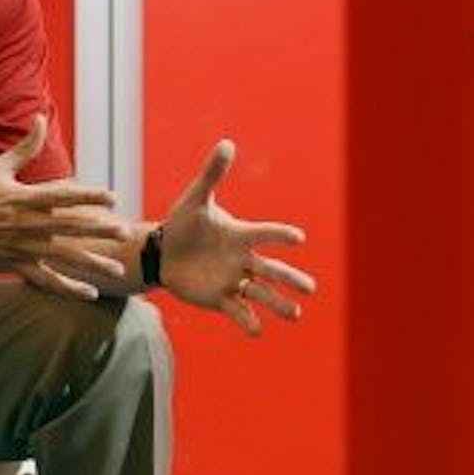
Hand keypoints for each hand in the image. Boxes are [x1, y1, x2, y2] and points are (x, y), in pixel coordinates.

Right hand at [0, 115, 130, 284]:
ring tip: (117, 268)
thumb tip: (39, 118)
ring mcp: (23, 248)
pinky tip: (90, 293)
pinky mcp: (17, 266)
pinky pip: (46, 280)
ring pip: (64, 257)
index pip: (63, 195)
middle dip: (99, 230)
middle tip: (124, 232)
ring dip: (92, 264)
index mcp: (24, 198)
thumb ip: (24, 147)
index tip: (112, 197)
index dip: (89, 196)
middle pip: (69, 227)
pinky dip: (68, 288)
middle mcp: (27, 224)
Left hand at [159, 140, 316, 335]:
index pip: (265, 234)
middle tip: (310, 288)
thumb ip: (212, 174)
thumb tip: (227, 143)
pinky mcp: (220, 298)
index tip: (298, 237)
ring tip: (295, 314)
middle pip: (272, 270)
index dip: (280, 235)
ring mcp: (233, 280)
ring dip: (278, 304)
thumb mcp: (195, 198)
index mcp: (240, 235)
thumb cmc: (182, 223)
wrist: (163, 252)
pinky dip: (248, 321)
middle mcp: (242, 260)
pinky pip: (237, 311)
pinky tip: (257, 331)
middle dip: (290, 279)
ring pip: (261, 293)